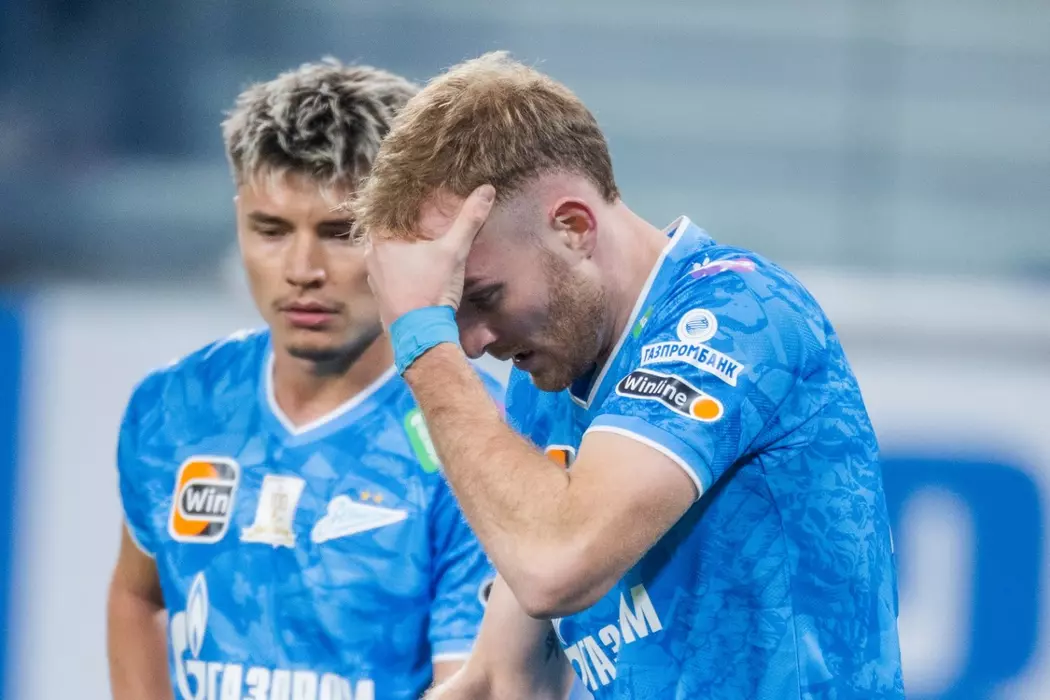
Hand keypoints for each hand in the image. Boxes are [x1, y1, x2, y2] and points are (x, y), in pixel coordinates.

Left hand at [364, 185, 495, 327]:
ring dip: (397, 251)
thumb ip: (469, 220)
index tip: (412, 201)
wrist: (421, 334)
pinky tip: (412, 272)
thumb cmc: (432, 289)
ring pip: (383, 255)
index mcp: (381, 240)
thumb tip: (486, 190)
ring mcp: (373, 278)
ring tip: (416, 246)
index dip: (398, 205)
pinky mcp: (379, 296)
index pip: (383, 211)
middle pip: (383, 233)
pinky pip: (385, 275)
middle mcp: (371, 257)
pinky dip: (396, 271)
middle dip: (400, 229)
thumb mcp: (454, 251)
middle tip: (418, 223)